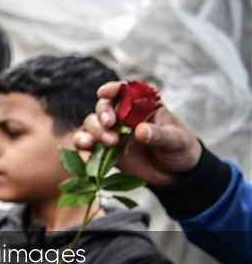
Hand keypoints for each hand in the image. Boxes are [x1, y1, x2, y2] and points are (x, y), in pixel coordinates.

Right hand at [72, 81, 201, 186]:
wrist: (176, 174)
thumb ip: (160, 135)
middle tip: (110, 125)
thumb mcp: (177, 140)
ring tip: (105, 143)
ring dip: (92, 132)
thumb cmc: (180, 149)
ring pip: (91, 125)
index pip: (124, 91)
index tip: (104, 93)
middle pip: (103, 107)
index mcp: (142, 106)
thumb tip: (141, 131)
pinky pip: (87, 147)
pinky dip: (83, 150)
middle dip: (102, 115)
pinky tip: (86, 157)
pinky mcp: (105, 150)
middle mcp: (124, 116)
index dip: (112, 89)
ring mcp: (113, 133)